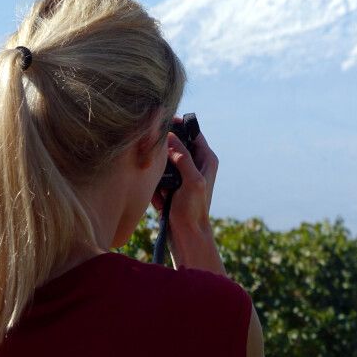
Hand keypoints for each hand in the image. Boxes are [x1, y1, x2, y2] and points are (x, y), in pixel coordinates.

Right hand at [152, 123, 224, 273]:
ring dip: (157, 167)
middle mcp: (196, 164)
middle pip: (176, 144)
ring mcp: (183, 175)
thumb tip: (171, 137)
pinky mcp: (172, 186)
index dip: (179, 124)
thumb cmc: (193, 210)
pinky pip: (158, 176)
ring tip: (154, 178)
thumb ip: (183, 158)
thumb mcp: (192, 181)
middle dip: (163, 148)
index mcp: (206, 159)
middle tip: (150, 149)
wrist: (187, 236)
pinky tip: (158, 196)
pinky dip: (154, 183)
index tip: (162, 121)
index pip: (193, 132)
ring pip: (164, 160)